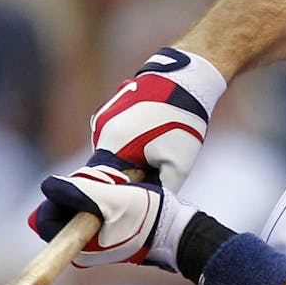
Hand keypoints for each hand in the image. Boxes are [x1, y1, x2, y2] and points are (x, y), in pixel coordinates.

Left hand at [29, 155, 197, 268]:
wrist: (176, 228)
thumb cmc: (147, 215)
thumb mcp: (111, 198)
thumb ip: (78, 191)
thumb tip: (47, 186)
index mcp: (79, 247)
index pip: (46, 218)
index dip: (60, 196)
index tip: (87, 186)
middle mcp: (81, 248)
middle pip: (59, 210)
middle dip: (77, 189)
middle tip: (106, 183)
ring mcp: (92, 240)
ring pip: (74, 205)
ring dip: (90, 188)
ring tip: (117, 185)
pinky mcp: (102, 231)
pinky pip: (88, 207)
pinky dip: (99, 193)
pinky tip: (120, 189)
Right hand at [90, 47, 225, 191]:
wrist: (184, 80)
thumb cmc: (182, 123)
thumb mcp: (178, 166)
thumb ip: (159, 190)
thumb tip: (148, 204)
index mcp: (112, 145)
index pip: (101, 183)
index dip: (115, 196)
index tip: (127, 204)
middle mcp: (101, 130)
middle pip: (105, 168)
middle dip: (124, 175)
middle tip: (150, 173)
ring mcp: (103, 117)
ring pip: (109, 151)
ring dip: (127, 157)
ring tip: (154, 148)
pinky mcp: (109, 109)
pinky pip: (113, 136)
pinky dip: (128, 142)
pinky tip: (151, 133)